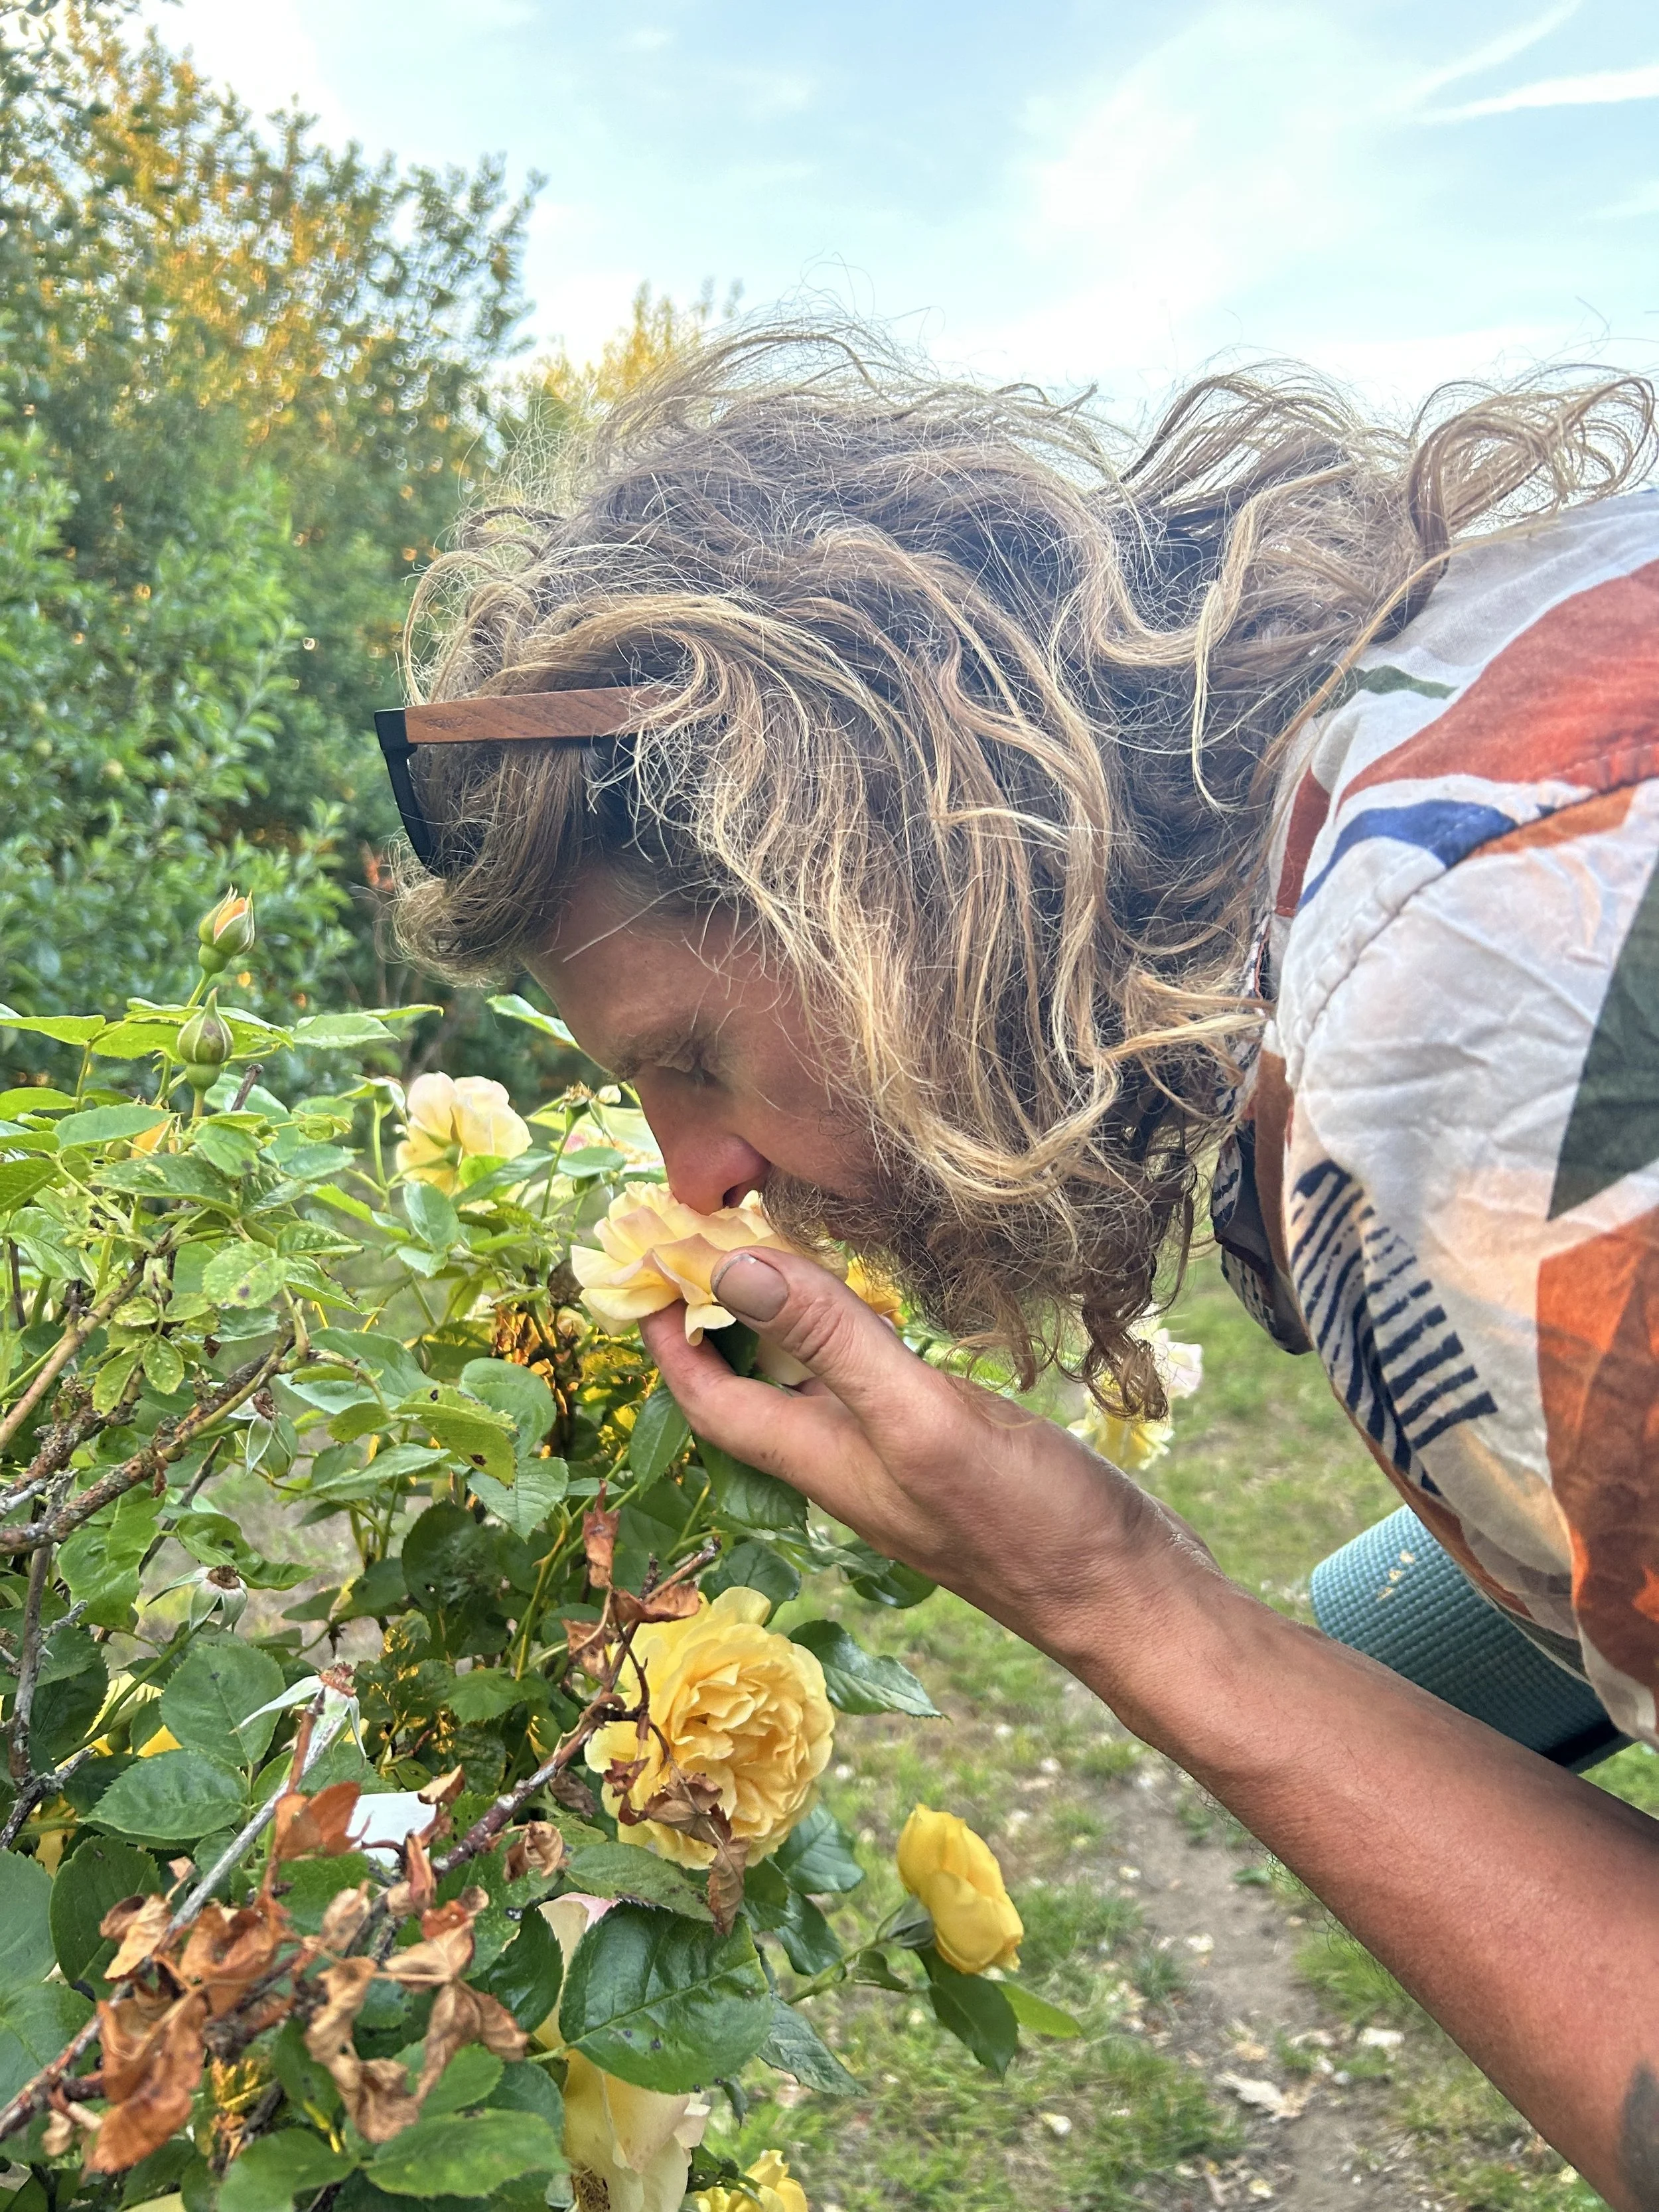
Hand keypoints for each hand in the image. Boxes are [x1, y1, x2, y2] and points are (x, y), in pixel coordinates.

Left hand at [639, 1246, 1225, 1678]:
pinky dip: (856, 1328)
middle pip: (751, 1382)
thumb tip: (732, 1268)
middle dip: (715, 1311)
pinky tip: (879, 1294)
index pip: (707, 1394)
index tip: (639, 1259)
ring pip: (813, 1377)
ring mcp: (899, 1455)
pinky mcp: (950, 1447)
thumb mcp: (918, 1418)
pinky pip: (875, 1378)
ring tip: (775, 1234)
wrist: (1126, 1596)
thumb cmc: (1027, 1522)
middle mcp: (844, 1459)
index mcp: (818, 1458)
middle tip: (704, 1223)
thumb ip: (830, 1342)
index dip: (663, 1333)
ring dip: (784, 1313)